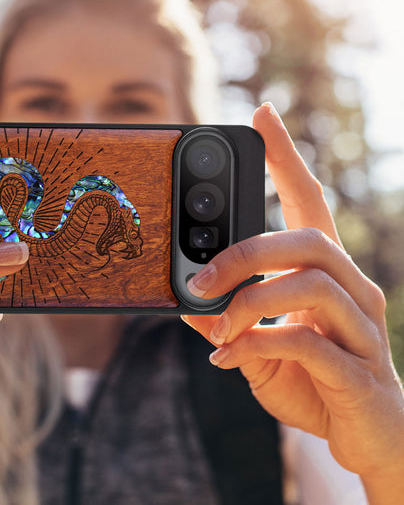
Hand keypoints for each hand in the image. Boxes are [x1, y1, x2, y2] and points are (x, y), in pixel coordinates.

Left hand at [182, 103, 403, 496]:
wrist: (369, 440)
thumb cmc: (313, 381)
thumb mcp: (257, 345)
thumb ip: (227, 320)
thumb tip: (185, 300)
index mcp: (326, 273)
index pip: (309, 200)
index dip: (286, 157)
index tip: (262, 114)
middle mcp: (353, 289)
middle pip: (308, 239)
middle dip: (245, 252)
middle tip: (199, 277)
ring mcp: (363, 329)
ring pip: (311, 284)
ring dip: (249, 302)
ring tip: (216, 327)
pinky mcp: (361, 372)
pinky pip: (308, 343)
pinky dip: (257, 345)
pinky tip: (228, 359)